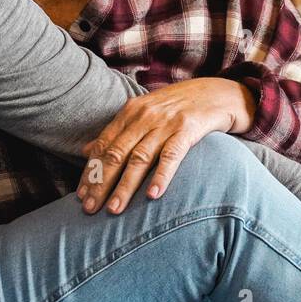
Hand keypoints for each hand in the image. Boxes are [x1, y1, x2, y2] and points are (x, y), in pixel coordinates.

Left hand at [76, 77, 255, 214]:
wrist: (219, 92)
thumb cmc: (179, 106)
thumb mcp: (145, 112)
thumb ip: (117, 132)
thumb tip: (86, 150)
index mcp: (130, 112)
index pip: (104, 146)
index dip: (91, 171)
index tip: (81, 196)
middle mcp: (144, 116)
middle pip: (117, 154)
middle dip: (101, 183)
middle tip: (90, 208)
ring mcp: (166, 123)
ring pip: (139, 158)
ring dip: (125, 186)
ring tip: (114, 209)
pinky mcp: (188, 129)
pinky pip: (172, 155)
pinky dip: (161, 175)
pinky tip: (153, 195)